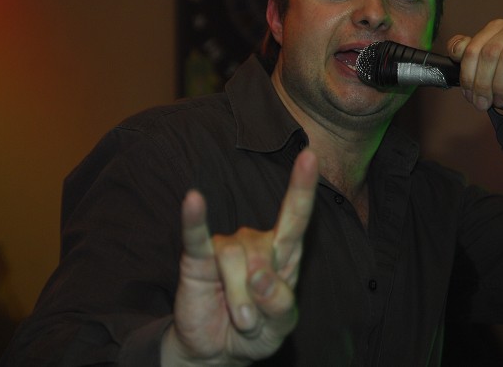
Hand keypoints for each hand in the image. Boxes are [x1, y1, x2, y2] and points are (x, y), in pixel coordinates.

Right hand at [162, 149, 318, 365]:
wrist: (217, 352)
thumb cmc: (257, 331)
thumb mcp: (281, 326)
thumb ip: (280, 304)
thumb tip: (260, 277)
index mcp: (284, 252)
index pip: (295, 215)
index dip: (301, 187)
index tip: (310, 156)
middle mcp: (255, 242)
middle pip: (262, 253)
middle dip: (259, 294)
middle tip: (253, 322)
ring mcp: (226, 246)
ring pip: (232, 259)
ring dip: (237, 299)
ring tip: (239, 319)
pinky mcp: (197, 258)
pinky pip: (196, 236)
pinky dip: (194, 219)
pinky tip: (193, 200)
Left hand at [447, 16, 502, 148]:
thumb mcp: (488, 73)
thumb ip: (471, 57)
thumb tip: (455, 49)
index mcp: (498, 27)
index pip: (472, 47)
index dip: (467, 74)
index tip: (469, 94)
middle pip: (489, 53)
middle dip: (482, 83)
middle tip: (483, 102)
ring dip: (500, 85)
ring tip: (500, 100)